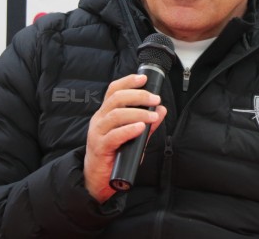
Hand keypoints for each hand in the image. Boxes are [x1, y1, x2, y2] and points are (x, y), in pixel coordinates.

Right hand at [84, 73, 166, 202]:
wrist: (96, 179)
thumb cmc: (113, 155)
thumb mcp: (133, 136)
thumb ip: (146, 123)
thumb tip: (161, 111)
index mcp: (105, 113)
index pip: (114, 90)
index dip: (128, 81)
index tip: (144, 78)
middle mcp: (100, 119)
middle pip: (116, 99)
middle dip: (138, 96)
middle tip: (155, 99)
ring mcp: (98, 133)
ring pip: (116, 115)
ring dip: (137, 113)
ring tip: (152, 116)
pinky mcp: (100, 147)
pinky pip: (114, 135)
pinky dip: (129, 130)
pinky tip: (140, 128)